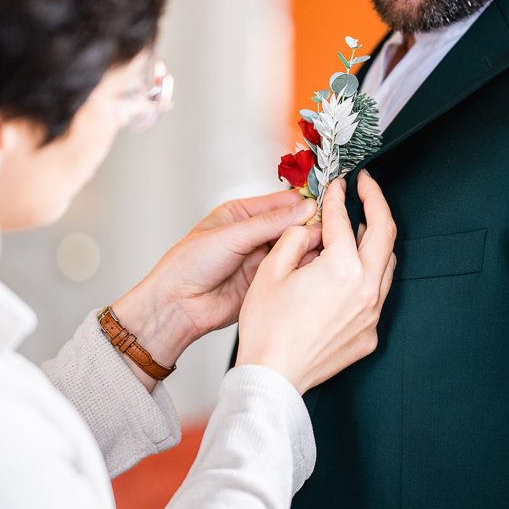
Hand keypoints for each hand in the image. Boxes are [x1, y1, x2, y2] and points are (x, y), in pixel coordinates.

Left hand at [113, 190, 318, 375]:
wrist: (178, 306)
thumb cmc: (188, 266)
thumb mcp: (230, 236)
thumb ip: (269, 223)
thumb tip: (304, 209)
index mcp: (241, 215)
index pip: (281, 203)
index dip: (304, 203)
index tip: (326, 204)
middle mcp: (254, 235)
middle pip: (292, 226)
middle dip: (310, 227)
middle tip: (330, 228)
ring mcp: (261, 260)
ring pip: (295, 249)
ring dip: (309, 248)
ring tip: (326, 246)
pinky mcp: (267, 282)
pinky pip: (291, 272)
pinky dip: (303, 270)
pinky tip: (315, 267)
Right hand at [236, 171, 396, 393]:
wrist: (271, 377)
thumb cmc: (267, 329)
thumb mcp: (271, 270)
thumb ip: (296, 237)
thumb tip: (312, 225)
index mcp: (341, 269)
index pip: (344, 220)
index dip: (338, 197)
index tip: (336, 186)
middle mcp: (365, 290)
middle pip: (384, 233)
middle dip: (377, 203)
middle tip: (367, 187)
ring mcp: (370, 314)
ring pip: (387, 265)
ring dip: (376, 240)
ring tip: (360, 226)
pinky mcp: (368, 334)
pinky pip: (377, 295)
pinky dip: (369, 275)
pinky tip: (351, 271)